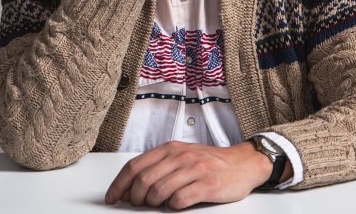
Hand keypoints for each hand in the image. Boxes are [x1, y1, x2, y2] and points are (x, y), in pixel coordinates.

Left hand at [104, 141, 271, 209]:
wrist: (243, 164)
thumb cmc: (209, 162)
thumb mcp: (182, 156)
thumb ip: (159, 167)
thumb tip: (131, 186)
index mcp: (170, 149)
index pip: (135, 166)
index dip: (119, 184)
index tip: (112, 198)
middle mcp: (180, 156)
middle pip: (143, 179)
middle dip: (134, 197)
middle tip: (136, 205)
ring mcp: (194, 169)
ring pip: (159, 190)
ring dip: (152, 203)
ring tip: (156, 205)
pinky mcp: (207, 184)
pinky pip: (180, 199)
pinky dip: (172, 206)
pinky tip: (176, 205)